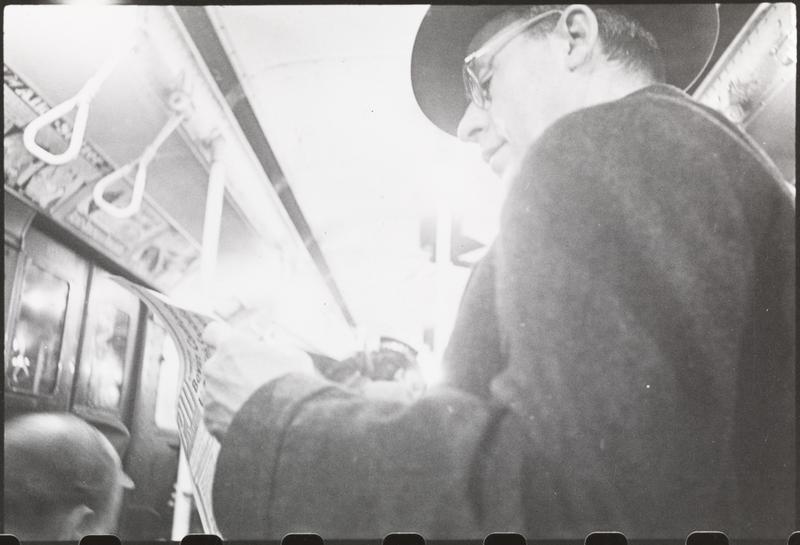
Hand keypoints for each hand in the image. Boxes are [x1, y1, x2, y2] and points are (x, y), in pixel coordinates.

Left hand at [202, 322, 314, 439]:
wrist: (286, 425)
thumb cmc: (292, 387)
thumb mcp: (292, 356)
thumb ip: (274, 351)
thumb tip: (272, 353)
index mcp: (231, 347)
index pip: (213, 332)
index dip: (222, 338)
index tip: (232, 346)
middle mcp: (214, 368)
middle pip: (217, 365)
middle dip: (231, 372)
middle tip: (254, 382)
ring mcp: (210, 396)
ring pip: (216, 391)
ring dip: (229, 396)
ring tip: (255, 407)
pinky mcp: (210, 421)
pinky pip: (216, 414)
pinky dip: (228, 417)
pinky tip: (249, 421)